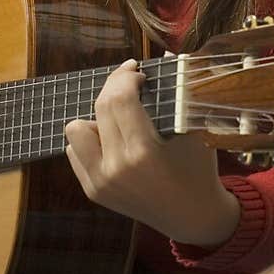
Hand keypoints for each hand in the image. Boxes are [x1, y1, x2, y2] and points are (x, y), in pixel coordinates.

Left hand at [63, 59, 239, 245]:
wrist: (193, 216)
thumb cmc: (198, 170)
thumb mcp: (192, 131)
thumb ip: (175, 95)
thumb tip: (164, 57)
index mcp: (143, 152)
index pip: (120, 98)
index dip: (126, 77)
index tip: (138, 71)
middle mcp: (116, 168)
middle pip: (99, 107)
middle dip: (114, 86)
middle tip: (131, 83)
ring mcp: (101, 182)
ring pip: (76, 130)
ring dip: (95, 117)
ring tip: (119, 120)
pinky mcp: (93, 191)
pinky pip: (75, 152)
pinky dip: (91, 140)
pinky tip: (113, 142)